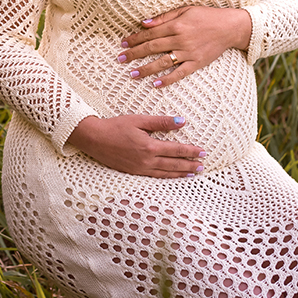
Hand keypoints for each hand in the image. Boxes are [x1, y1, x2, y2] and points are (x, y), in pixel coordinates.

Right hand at [67, 115, 205, 177]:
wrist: (94, 138)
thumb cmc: (115, 126)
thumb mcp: (139, 120)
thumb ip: (161, 122)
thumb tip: (182, 121)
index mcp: (149, 146)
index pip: (176, 150)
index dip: (191, 151)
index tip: (203, 152)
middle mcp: (146, 160)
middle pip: (174, 164)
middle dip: (190, 164)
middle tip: (203, 165)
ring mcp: (140, 168)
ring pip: (166, 173)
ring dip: (181, 173)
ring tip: (193, 173)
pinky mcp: (133, 172)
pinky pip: (155, 176)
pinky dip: (167, 177)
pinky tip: (172, 176)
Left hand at [119, 5, 251, 86]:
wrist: (230, 27)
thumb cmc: (207, 15)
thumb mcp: (185, 10)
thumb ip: (164, 17)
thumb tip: (144, 23)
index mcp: (176, 25)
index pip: (150, 33)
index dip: (135, 38)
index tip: (123, 43)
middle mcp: (181, 39)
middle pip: (152, 47)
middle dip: (134, 53)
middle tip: (120, 59)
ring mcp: (189, 52)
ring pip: (163, 62)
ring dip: (146, 69)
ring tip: (133, 74)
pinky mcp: (197, 63)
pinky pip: (180, 73)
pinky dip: (168, 79)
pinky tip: (156, 84)